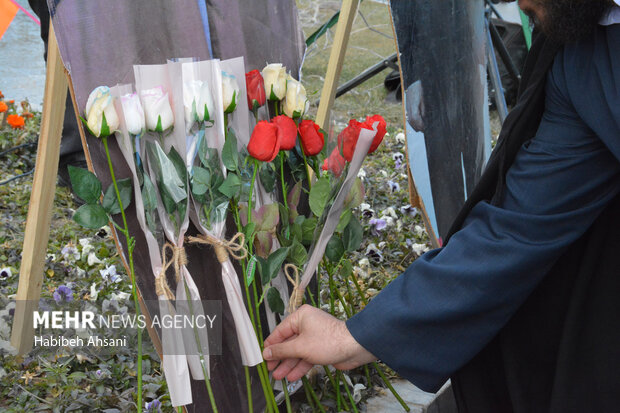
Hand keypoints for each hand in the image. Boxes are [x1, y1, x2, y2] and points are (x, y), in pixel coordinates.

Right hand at [262, 304, 376, 380]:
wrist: (354, 347)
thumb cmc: (329, 341)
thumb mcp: (300, 347)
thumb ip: (282, 350)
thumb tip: (267, 352)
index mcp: (301, 317)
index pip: (280, 331)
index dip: (271, 345)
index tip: (263, 356)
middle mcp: (307, 324)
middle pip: (288, 343)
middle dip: (280, 357)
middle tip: (270, 369)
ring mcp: (314, 337)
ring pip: (297, 352)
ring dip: (288, 364)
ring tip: (278, 376)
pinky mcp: (321, 348)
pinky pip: (306, 357)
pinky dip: (300, 366)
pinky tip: (292, 376)